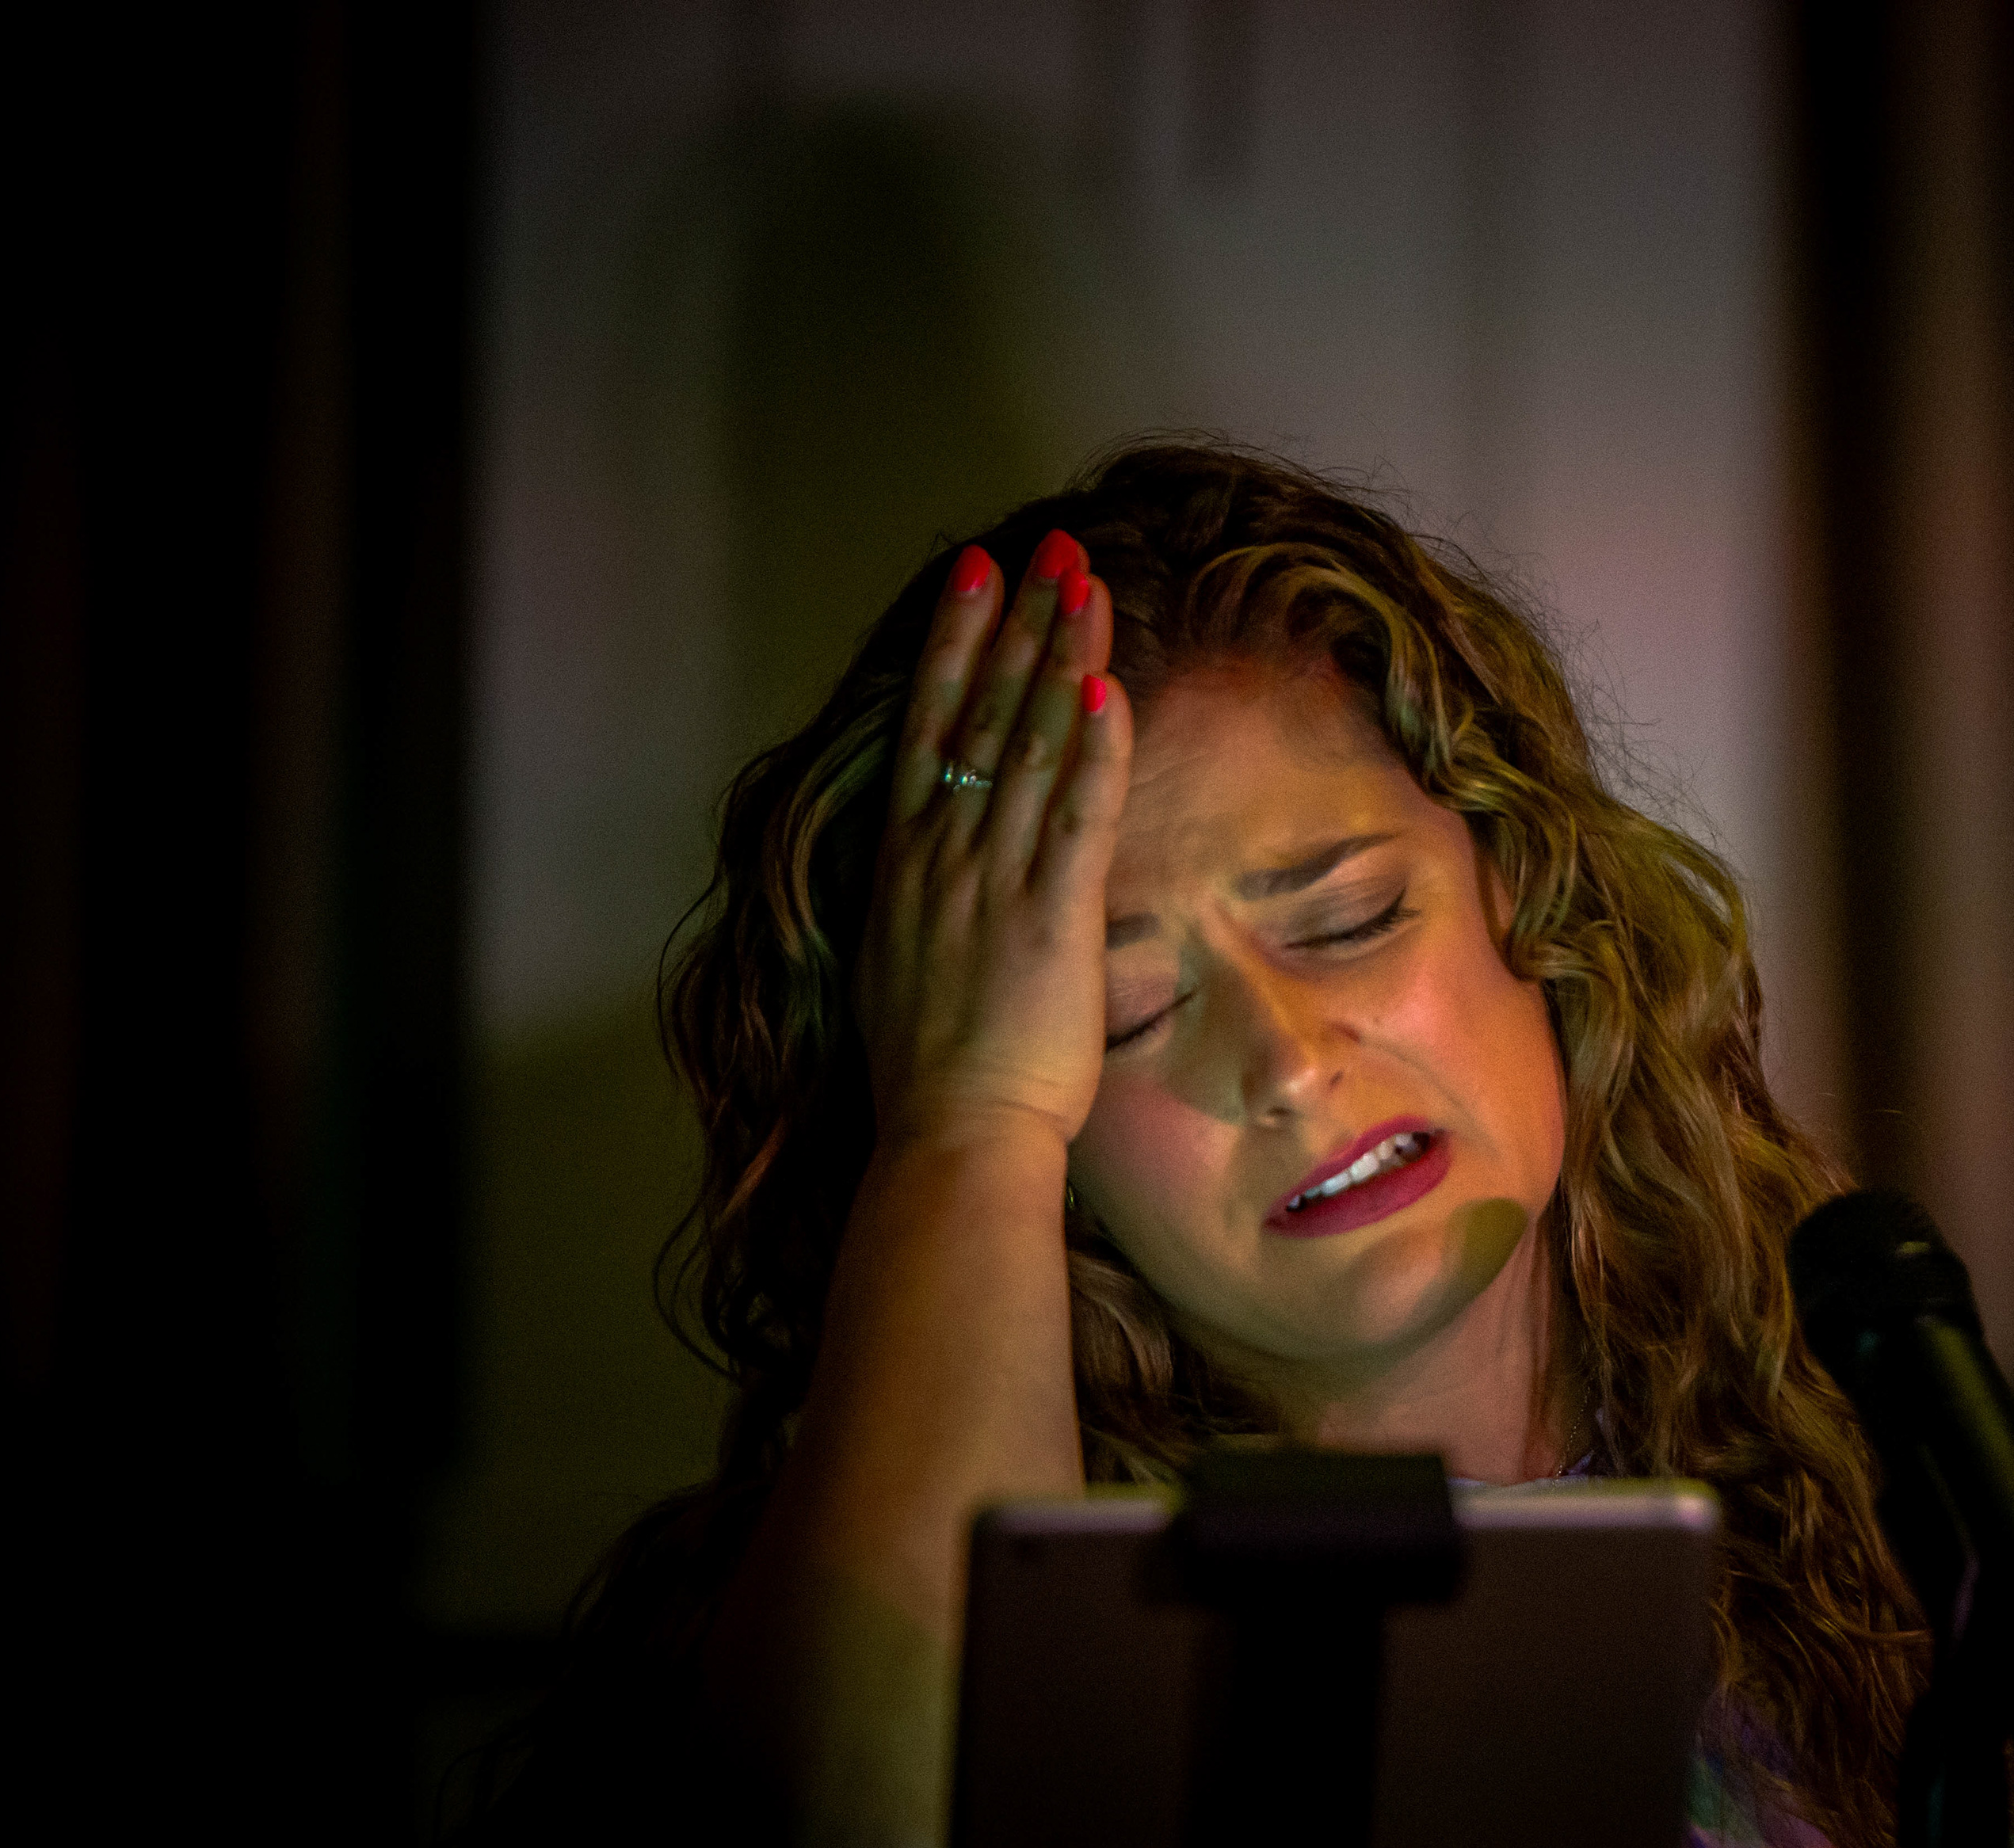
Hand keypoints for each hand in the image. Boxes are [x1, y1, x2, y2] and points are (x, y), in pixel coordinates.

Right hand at [855, 532, 1133, 1156]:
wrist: (949, 1136)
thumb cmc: (930, 1071)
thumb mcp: (904, 959)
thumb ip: (927, 896)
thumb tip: (943, 861)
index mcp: (904, 862)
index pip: (930, 723)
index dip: (953, 641)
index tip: (975, 574)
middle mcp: (943, 855)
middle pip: (983, 711)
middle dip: (1019, 621)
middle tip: (1049, 546)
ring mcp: (994, 881)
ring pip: (1031, 744)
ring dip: (1062, 657)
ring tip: (1087, 584)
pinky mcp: (1051, 918)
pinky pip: (1076, 815)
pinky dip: (1093, 748)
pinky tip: (1109, 687)